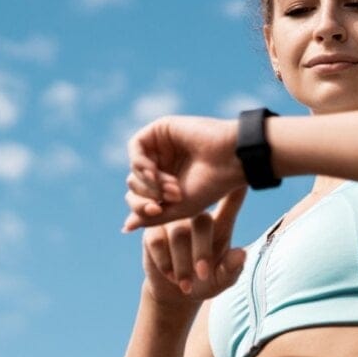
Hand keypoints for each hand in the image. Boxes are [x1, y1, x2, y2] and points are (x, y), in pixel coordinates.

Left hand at [122, 116, 244, 231]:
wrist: (231, 160)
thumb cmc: (211, 186)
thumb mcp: (179, 210)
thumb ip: (152, 218)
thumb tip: (126, 227)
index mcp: (167, 184)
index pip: (139, 198)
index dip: (141, 207)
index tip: (157, 211)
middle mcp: (162, 164)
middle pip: (134, 183)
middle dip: (148, 194)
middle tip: (173, 196)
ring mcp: (161, 147)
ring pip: (134, 168)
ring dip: (149, 181)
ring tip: (172, 186)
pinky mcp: (160, 129)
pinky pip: (136, 147)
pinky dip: (140, 163)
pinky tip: (154, 171)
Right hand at [141, 187, 248, 305]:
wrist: (175, 293)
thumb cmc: (206, 281)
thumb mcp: (222, 280)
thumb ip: (232, 269)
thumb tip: (241, 254)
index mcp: (221, 222)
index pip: (232, 200)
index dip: (238, 188)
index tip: (243, 179)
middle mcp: (196, 215)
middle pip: (202, 221)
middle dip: (202, 253)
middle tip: (203, 275)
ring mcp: (174, 220)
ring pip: (178, 233)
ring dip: (182, 263)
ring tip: (186, 285)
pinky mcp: (152, 229)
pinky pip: (157, 240)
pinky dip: (164, 262)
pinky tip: (170, 275)